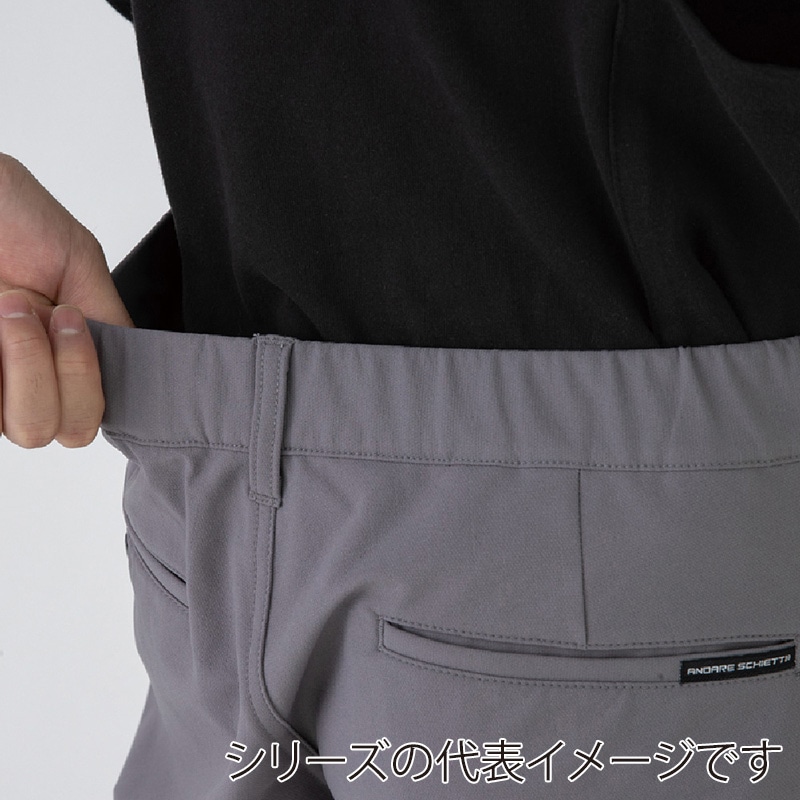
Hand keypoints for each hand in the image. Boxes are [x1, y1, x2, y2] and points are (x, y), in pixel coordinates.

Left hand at [0, 152, 134, 447]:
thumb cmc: (12, 215)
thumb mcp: (81, 263)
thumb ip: (110, 320)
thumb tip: (135, 363)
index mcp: (69, 358)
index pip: (95, 414)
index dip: (91, 383)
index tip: (77, 322)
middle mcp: (33, 377)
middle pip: (69, 431)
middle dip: (67, 374)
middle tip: (48, 313)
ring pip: (30, 428)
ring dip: (28, 366)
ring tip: (11, 307)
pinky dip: (4, 357)